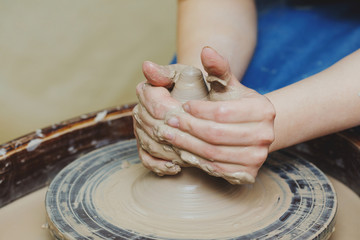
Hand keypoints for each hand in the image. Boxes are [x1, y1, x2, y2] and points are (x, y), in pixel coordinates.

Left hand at [133, 47, 275, 182]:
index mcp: (263, 109)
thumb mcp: (228, 84)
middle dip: (187, 128)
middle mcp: (265, 135)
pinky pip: (216, 169)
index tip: (181, 106)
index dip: (198, 110)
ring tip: (169, 135)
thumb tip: (205, 50)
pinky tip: (182, 152)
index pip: (222, 112)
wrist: (250, 128)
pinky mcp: (248, 173)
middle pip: (216, 135)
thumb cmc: (235, 103)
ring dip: (186, 145)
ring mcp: (258, 157)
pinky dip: (196, 161)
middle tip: (167, 122)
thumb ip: (218, 67)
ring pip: (214, 154)